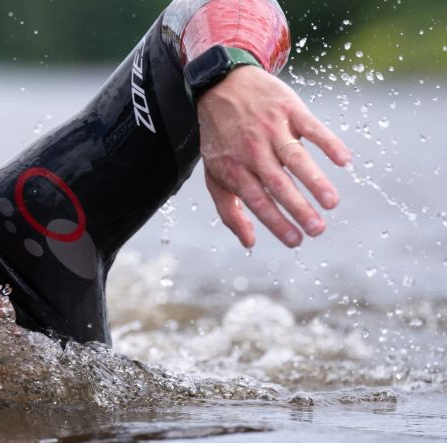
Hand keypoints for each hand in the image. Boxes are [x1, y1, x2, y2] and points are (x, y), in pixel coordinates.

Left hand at [197, 65, 351, 247]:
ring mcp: (272, 128)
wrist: (221, 84)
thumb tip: (250, 242)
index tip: (295, 240)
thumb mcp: (214, 173)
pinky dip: (329, 143)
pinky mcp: (289, 109)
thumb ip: (230, 210)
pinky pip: (312, 127)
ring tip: (331, 202)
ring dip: (315, 181)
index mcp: (234, 168)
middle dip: (298, 208)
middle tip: (318, 229)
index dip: (276, 221)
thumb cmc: (220, 137)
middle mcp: (252, 150)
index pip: (257, 200)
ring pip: (295, 158)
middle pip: (278, 183)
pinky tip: (344, 160)